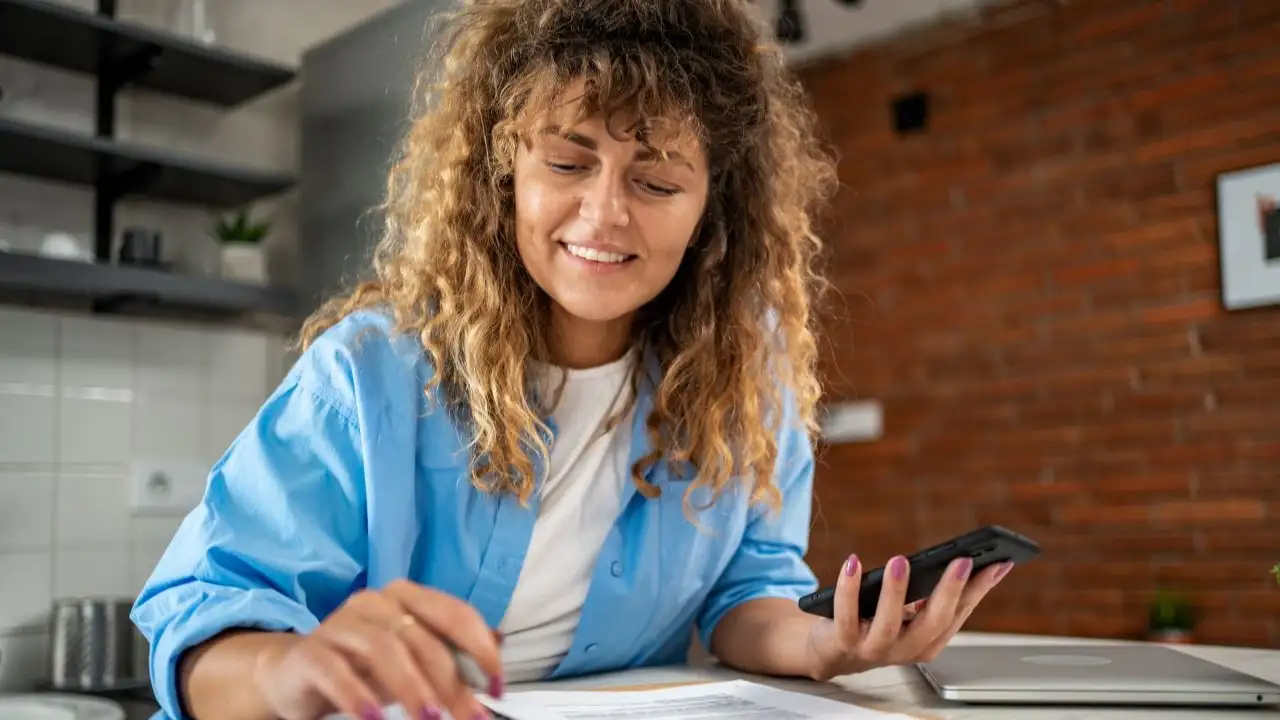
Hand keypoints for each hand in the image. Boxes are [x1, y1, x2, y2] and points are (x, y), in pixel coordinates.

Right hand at [253, 579, 503, 719]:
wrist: (296, 674)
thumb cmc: (363, 667)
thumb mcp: (414, 661)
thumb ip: (452, 653)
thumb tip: (498, 647)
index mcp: (407, 597)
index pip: (454, 613)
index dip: (480, 649)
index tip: (497, 687)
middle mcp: (375, 601)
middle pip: (422, 637)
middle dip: (450, 681)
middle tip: (468, 717)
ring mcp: (340, 623)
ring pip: (383, 648)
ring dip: (411, 687)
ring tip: (429, 718)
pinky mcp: (309, 651)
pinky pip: (334, 669)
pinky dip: (357, 694)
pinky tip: (374, 717)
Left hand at [803, 554, 1011, 680]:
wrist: (832, 651)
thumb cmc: (875, 622)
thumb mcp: (909, 612)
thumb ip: (931, 596)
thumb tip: (963, 561)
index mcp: (928, 640)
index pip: (959, 613)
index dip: (980, 589)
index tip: (999, 563)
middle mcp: (906, 649)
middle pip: (933, 622)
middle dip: (950, 590)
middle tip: (962, 560)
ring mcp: (875, 648)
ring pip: (889, 623)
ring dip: (896, 591)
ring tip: (900, 560)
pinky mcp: (844, 642)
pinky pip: (846, 616)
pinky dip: (849, 589)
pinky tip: (853, 563)